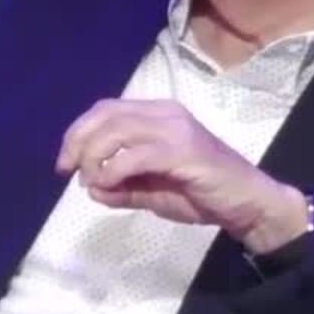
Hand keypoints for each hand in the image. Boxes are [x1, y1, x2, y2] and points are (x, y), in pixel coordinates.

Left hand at [55, 98, 308, 253]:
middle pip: (105, 114)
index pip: (106, 109)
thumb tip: (91, 189)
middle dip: (77, 142)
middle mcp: (166, 114)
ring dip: (93, 156)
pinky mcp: (183, 150)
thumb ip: (123, 188)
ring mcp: (176, 129)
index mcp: (160, 115)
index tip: (65, 165)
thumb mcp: (154, 192)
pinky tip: (109, 185)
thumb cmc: (205, 195)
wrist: (248, 203)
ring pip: (116, 130)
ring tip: (91, 180)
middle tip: (69, 172)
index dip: (78, 132)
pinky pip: (134, 155)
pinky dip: (113, 171)